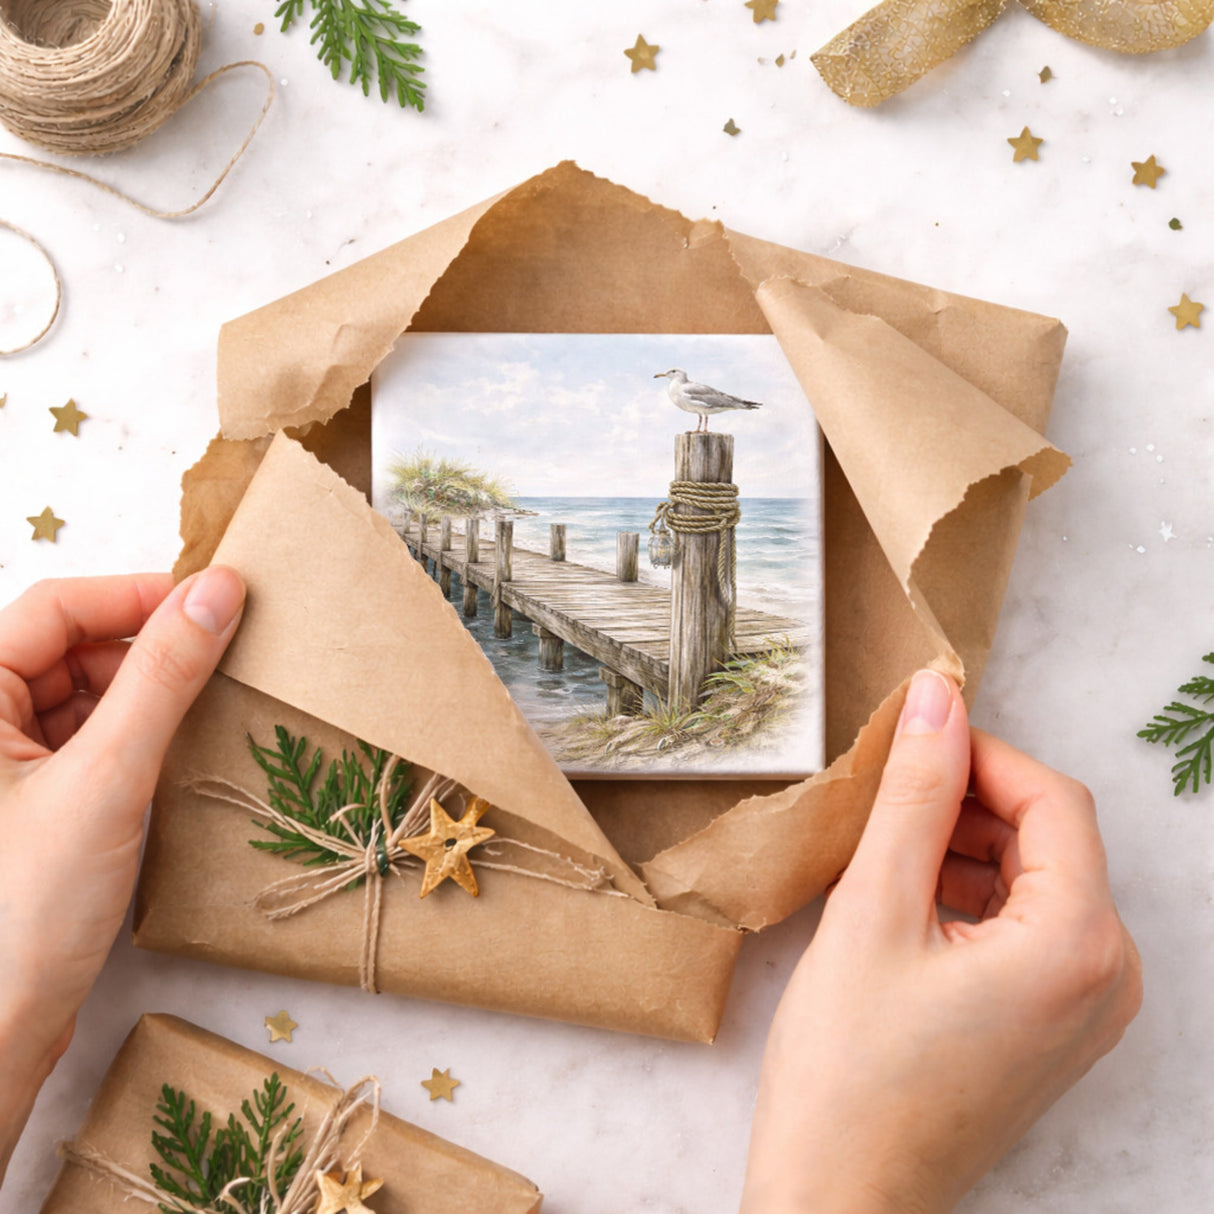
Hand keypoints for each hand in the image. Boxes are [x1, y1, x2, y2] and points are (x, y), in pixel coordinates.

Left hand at [0, 569, 244, 1181]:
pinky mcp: (34, 803)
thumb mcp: (107, 777)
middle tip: (226, 651)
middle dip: (147, 645)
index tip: (216, 599)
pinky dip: (139, 734)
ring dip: (148, 691)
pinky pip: (92, 739)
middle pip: (71, 647)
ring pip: (85, 694)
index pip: (55, 608)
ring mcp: (6, 767)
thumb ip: (164, 677)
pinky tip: (181, 749)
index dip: (136, 595)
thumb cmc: (24, 910)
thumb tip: (218, 591)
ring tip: (212, 701)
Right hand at [741, 669, 1142, 1213]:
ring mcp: (1086, 1010)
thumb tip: (937, 699)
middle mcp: (1108, 979)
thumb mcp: (873, 910)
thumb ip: (913, 794)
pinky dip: (970, 898)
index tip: (909, 739)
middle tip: (881, 802)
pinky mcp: (1054, 1028)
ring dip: (963, 849)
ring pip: (1034, 881)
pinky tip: (902, 906)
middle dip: (967, 804)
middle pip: (1049, 838)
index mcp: (1079, 945)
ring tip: (881, 857)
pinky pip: (1028, 929)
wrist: (840, 1198)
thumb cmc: (849, 1072)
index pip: (1052, 799)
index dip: (979, 754)